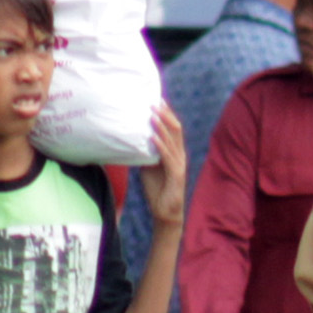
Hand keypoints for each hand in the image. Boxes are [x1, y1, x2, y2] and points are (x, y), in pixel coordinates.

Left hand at [137, 103, 187, 226]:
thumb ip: (145, 153)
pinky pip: (168, 157)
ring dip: (161, 127)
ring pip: (172, 141)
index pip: (173, 129)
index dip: (167, 114)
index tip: (158, 100)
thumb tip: (132, 141)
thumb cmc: (157, 189)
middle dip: (165, 115)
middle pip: (175, 130)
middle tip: (154, 102)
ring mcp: (179, 164)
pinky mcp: (176, 175)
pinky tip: (152, 137)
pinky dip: (160, 146)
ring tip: (151, 115)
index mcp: (175, 152)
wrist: (165, 212)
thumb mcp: (148, 167)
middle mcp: (180, 155)